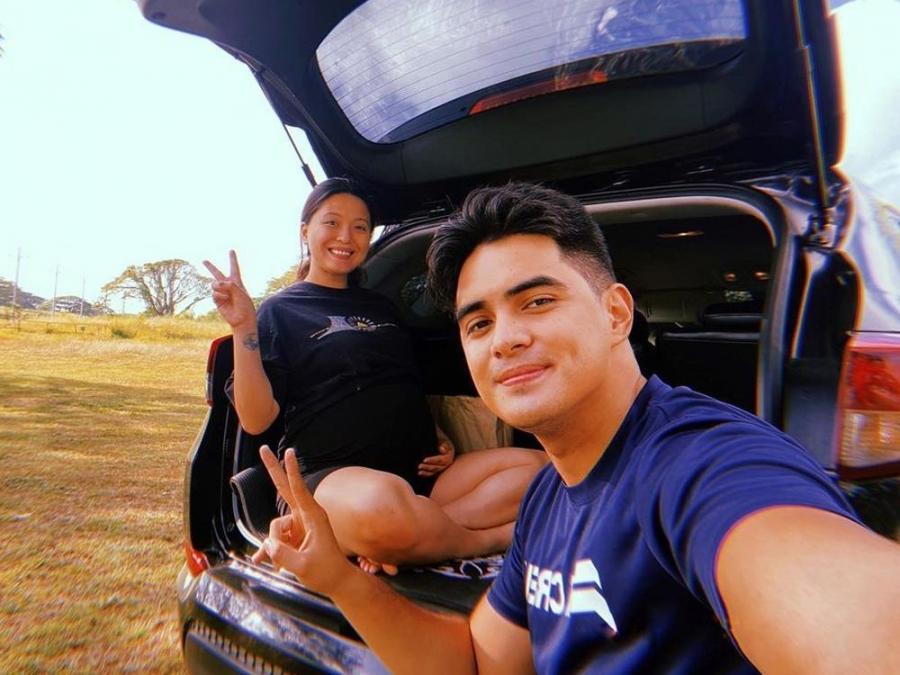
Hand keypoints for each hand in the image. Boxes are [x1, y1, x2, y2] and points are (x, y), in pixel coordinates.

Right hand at [203, 250, 256, 330]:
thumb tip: (215, 285)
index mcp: (237, 282)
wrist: (242, 319)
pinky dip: (219, 296)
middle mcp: (228, 286)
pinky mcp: (217, 300)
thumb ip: (228, 285)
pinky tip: (225, 300)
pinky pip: (214, 293)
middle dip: (210, 267)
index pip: (234, 267)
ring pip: (214, 284)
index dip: (232, 259)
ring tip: (227, 295)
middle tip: (204, 260)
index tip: (231, 250)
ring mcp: (221, 293)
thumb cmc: (244, 305)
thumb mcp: (240, 292)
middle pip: (217, 273)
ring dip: (219, 288)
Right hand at [256, 445, 354, 594]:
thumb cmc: (326, 572)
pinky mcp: (292, 536)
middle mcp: (304, 516)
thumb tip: (267, 546)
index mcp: (313, 517)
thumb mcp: (303, 566)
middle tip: (263, 448)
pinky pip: (273, 540)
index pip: (299, 489)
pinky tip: (260, 561)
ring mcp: (297, 525)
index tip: (289, 452)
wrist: (336, 581)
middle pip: (285, 488)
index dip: (292, 470)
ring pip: (274, 528)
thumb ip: (283, 555)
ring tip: (285, 564)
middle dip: (273, 469)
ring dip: (274, 546)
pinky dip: (269, 552)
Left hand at [418, 434, 454, 476]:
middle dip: (428, 467)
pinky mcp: (438, 469)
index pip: (440, 459)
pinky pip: (433, 473)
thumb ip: (443, 443)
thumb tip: (441, 449)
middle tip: (419, 466)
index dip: (432, 460)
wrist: (438, 438)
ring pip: (435, 471)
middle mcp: (447, 462)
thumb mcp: (442, 438)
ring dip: (426, 471)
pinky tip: (420, 473)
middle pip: (438, 467)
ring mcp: (443, 466)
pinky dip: (426, 473)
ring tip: (419, 470)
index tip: (424, 460)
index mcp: (449, 455)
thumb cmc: (440, 437)